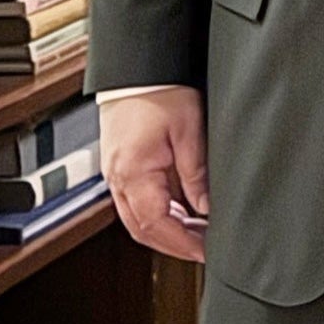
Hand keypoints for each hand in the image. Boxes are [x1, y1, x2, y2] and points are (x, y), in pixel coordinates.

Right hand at [99, 87, 208, 262]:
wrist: (137, 71)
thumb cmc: (160, 92)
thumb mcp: (189, 131)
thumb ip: (197, 173)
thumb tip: (207, 207)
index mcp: (134, 173)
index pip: (155, 224)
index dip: (181, 243)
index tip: (204, 252)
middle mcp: (118, 178)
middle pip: (142, 229)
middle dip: (174, 244)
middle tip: (204, 249)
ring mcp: (116, 174)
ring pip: (138, 218)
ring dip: (168, 230)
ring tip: (200, 233)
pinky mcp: (121, 167)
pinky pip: (137, 202)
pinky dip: (161, 213)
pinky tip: (184, 212)